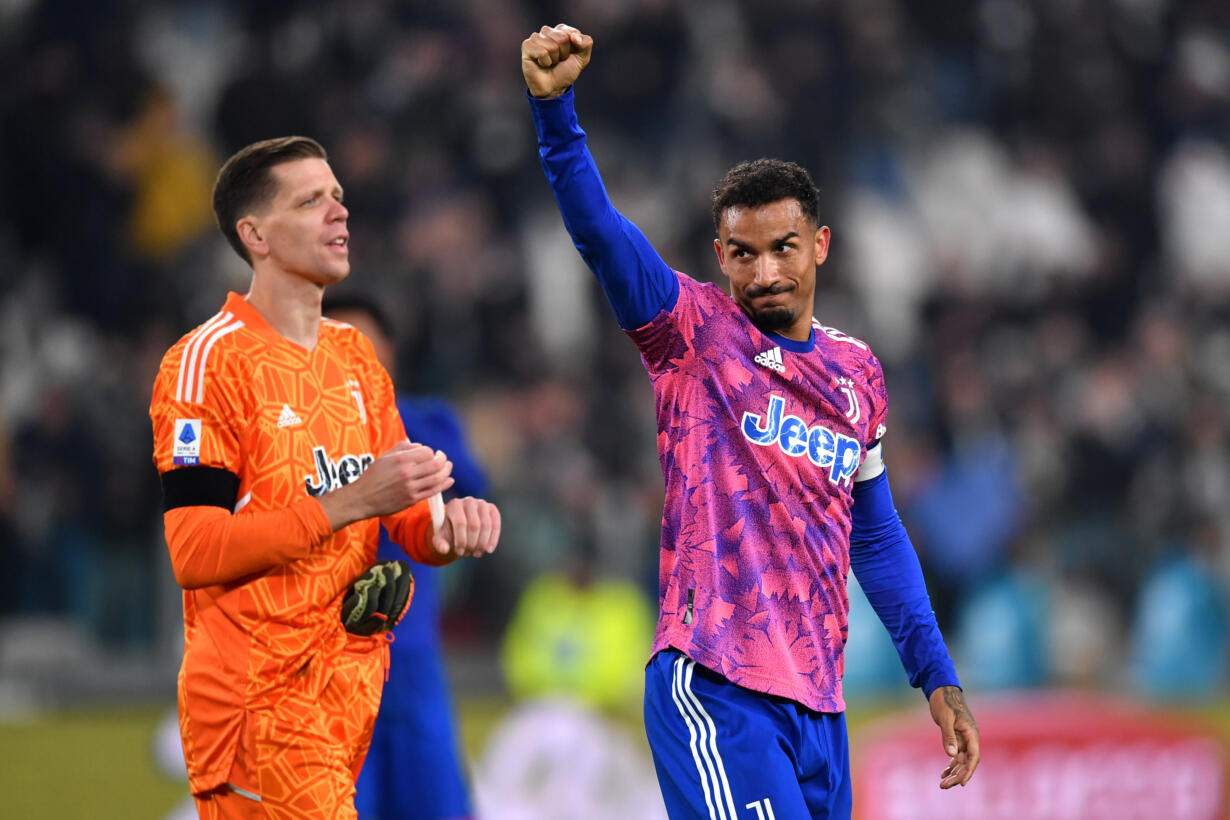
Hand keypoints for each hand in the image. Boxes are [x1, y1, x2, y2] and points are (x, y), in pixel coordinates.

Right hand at [319, 441, 453, 530]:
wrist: (363, 498)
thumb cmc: (373, 476)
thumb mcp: (385, 456)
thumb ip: (403, 448)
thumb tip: (420, 446)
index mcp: (400, 459)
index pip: (427, 452)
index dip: (432, 452)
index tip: (431, 454)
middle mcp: (407, 473)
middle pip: (436, 464)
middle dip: (443, 460)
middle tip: (444, 459)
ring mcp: (410, 487)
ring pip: (437, 478)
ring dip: (447, 472)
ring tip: (448, 467)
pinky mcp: (412, 499)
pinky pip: (433, 491)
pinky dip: (444, 485)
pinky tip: (449, 480)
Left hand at [430, 496, 500, 558]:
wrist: (459, 526)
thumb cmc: (449, 532)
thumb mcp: (441, 538)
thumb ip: (440, 544)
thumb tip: (444, 550)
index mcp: (454, 505)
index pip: (460, 523)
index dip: (461, 540)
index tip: (459, 552)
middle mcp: (468, 501)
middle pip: (474, 525)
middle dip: (472, 544)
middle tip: (468, 554)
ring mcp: (482, 504)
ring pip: (486, 526)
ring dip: (482, 543)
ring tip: (476, 553)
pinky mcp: (492, 509)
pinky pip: (496, 525)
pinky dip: (493, 539)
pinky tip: (488, 550)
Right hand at [521, 24, 592, 98]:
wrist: (553, 88)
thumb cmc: (565, 71)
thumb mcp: (582, 58)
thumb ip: (586, 43)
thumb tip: (574, 37)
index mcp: (560, 30)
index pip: (572, 32)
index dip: (574, 48)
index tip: (569, 56)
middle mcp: (547, 31)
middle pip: (563, 38)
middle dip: (564, 54)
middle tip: (558, 61)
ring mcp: (535, 37)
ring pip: (552, 46)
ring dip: (554, 59)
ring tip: (550, 63)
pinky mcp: (527, 46)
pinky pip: (542, 52)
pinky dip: (545, 62)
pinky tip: (541, 64)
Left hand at [929, 685, 979, 787]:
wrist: (941, 689)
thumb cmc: (943, 701)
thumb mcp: (944, 718)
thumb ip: (948, 736)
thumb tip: (952, 755)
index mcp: (971, 732)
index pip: (973, 756)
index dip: (969, 770)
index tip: (961, 782)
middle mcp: (969, 737)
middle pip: (967, 761)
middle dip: (957, 775)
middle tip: (944, 786)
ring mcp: (963, 738)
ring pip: (962, 760)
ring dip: (954, 772)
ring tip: (942, 785)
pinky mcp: (956, 737)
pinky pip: (956, 754)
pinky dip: (951, 764)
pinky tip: (943, 773)